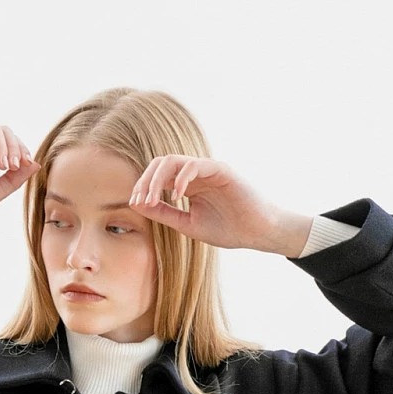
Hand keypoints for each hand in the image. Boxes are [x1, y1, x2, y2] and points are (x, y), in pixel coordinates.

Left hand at [128, 157, 310, 255]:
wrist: (258, 233)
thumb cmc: (228, 229)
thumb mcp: (188, 225)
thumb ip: (165, 214)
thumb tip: (139, 206)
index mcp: (187, 185)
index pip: (158, 176)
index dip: (142, 187)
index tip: (134, 205)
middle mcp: (195, 174)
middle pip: (161, 163)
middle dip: (145, 180)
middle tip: (138, 200)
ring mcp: (207, 170)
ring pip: (174, 161)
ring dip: (157, 178)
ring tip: (152, 198)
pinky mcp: (221, 170)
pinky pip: (195, 165)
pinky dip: (181, 177)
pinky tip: (176, 195)